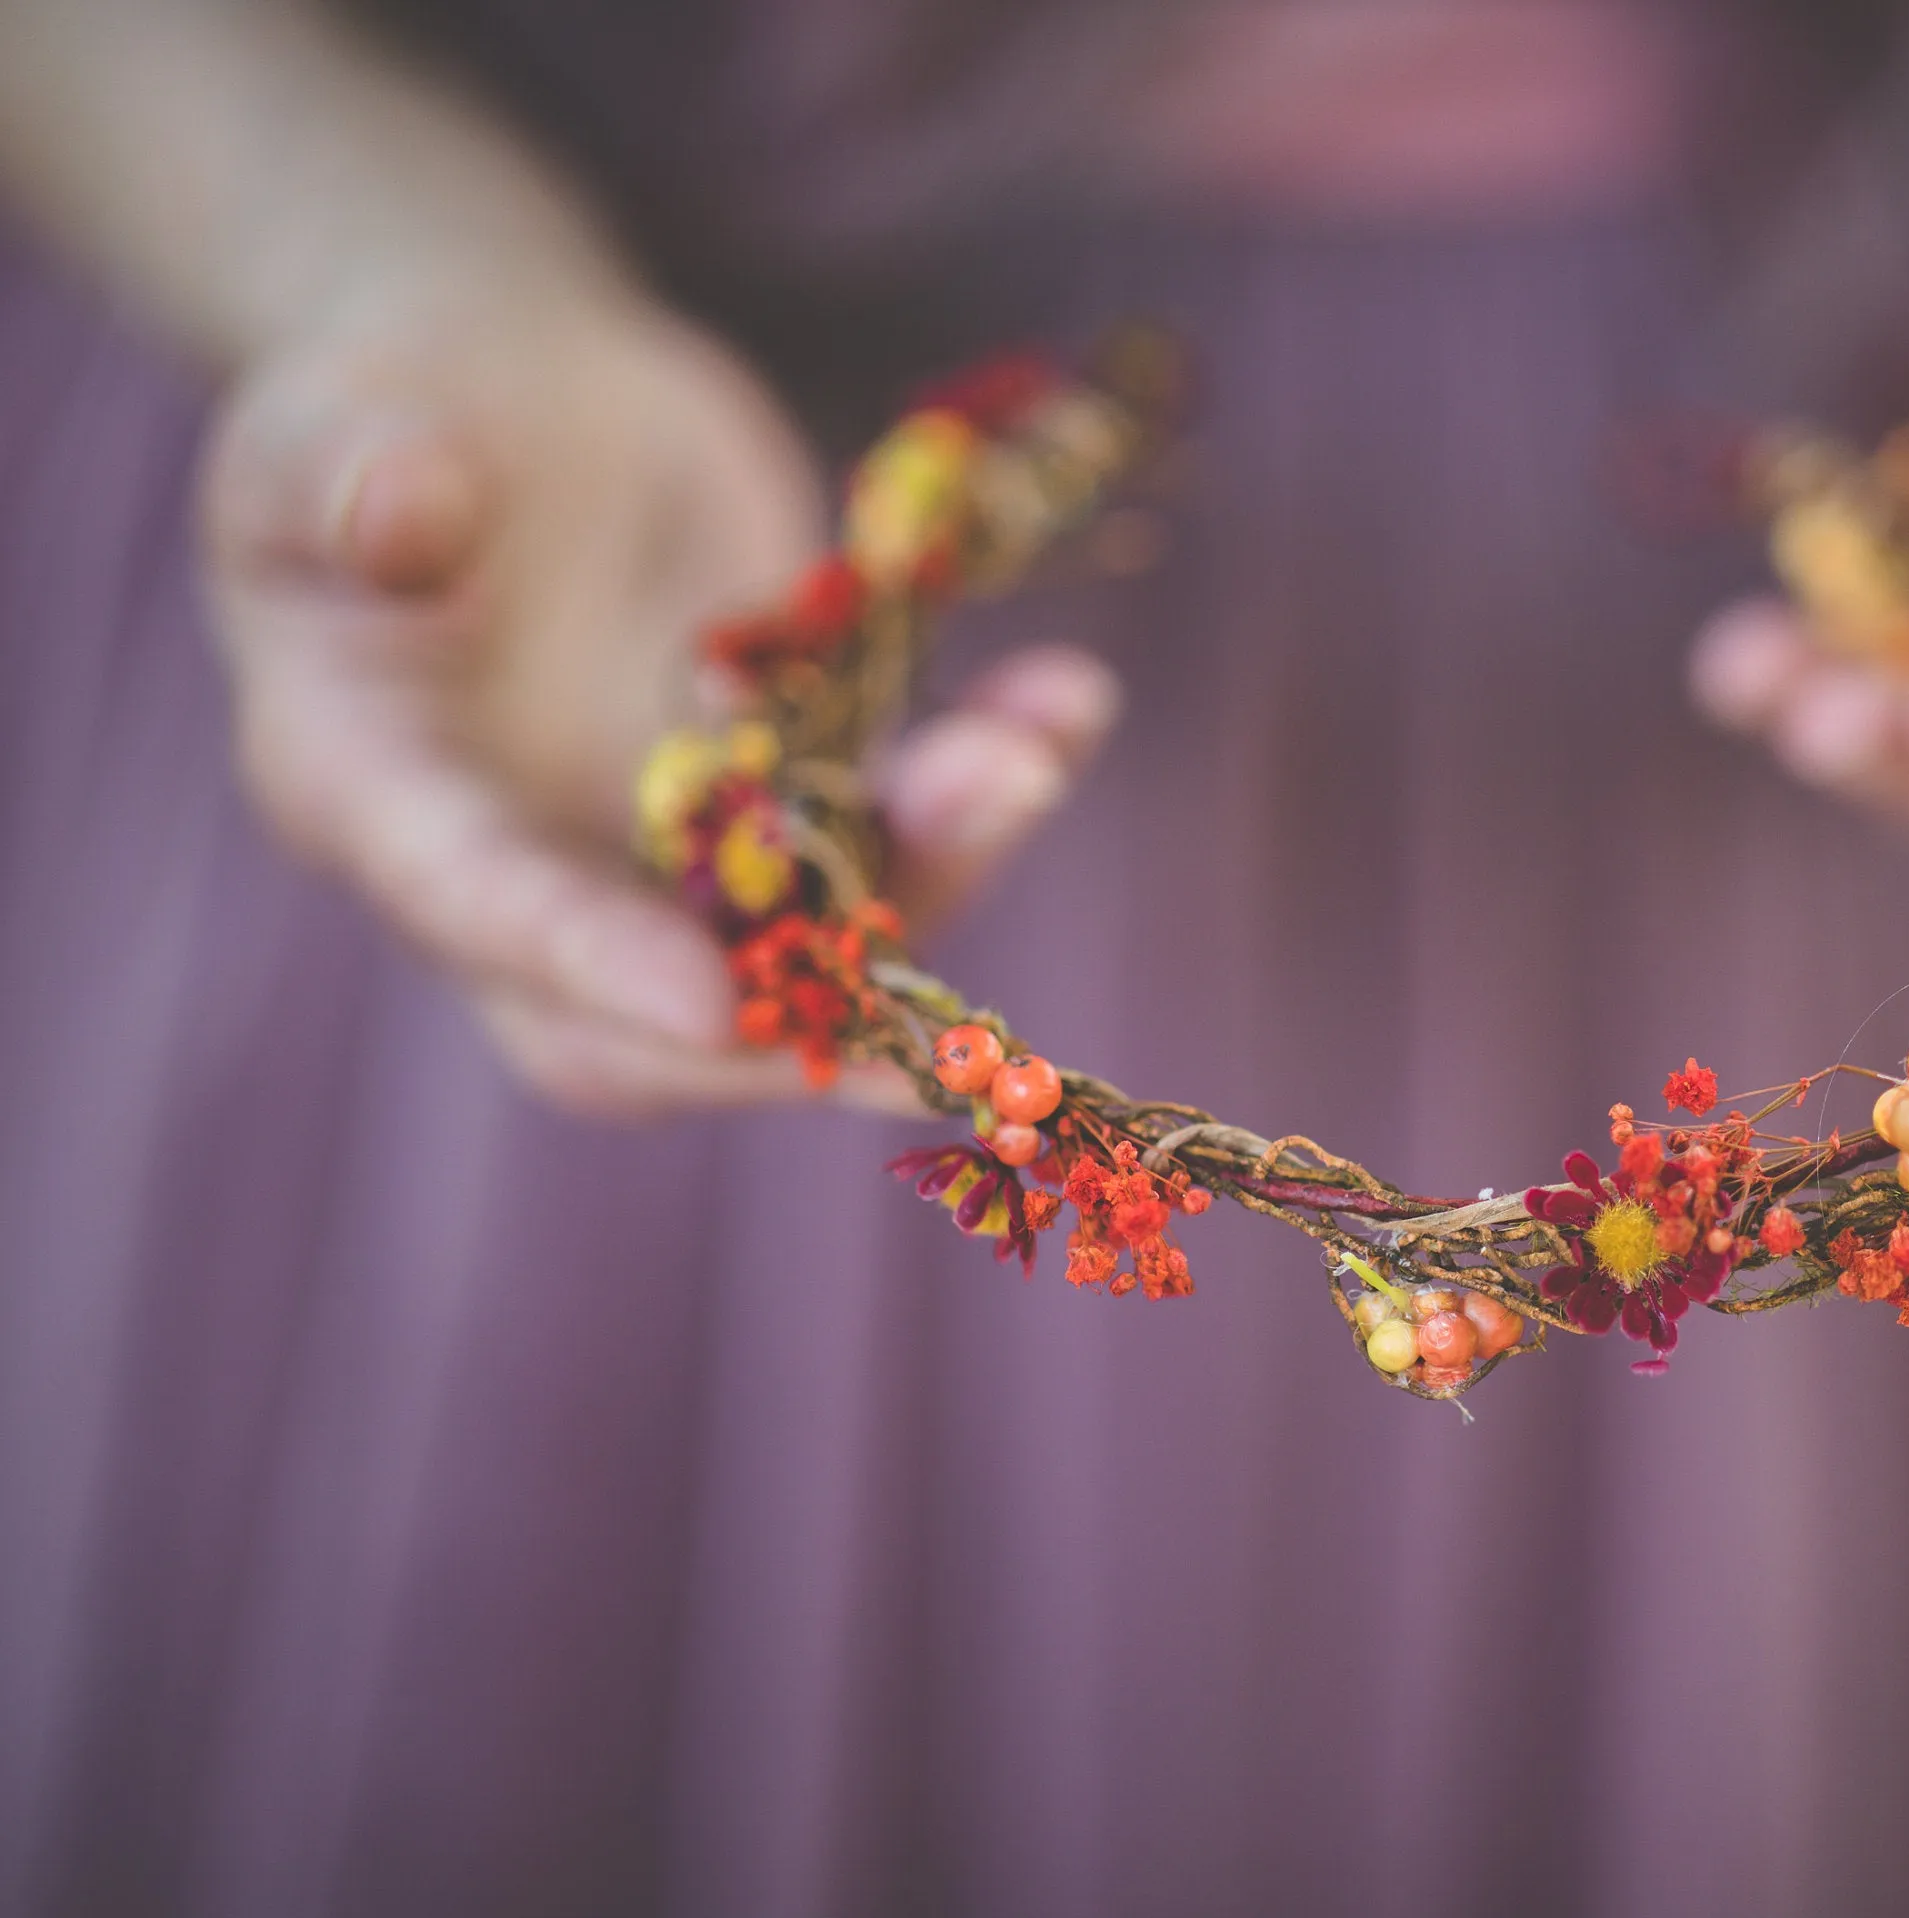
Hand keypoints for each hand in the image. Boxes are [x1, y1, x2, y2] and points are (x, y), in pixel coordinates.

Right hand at [203, 274, 1116, 1115]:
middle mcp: (531, 866)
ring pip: (816, 931)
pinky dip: (990, 777)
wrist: (511, 394)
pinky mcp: (790, 793)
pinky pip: (898, 822)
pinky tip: (1069, 701)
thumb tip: (398, 513)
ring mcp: (674, 848)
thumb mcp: (332, 422)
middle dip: (804, 1014)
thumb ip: (349, 478)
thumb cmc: (382, 404)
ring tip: (1030, 749)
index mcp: (376, 798)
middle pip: (660, 1024)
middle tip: (940, 1018)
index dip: (595, 968)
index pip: (486, 915)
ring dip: (936, 866)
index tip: (714, 1003)